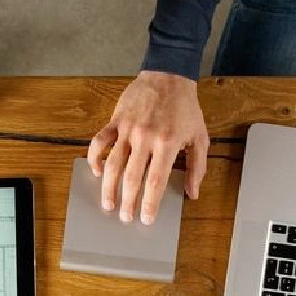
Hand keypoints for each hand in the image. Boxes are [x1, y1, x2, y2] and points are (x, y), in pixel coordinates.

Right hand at [87, 71, 208, 224]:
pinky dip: (95, 158)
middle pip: (131, 178)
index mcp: (167, 144)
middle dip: (127, 202)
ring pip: (113, 164)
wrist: (169, 75)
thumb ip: (197, 167)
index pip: (155, 182)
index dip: (149, 204)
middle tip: (125, 218)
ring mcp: (128, 129)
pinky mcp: (116, 120)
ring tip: (107, 204)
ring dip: (108, 187)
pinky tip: (97, 171)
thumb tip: (192, 193)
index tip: (146, 219)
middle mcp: (145, 138)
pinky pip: (100, 142)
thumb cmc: (185, 108)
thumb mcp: (200, 137)